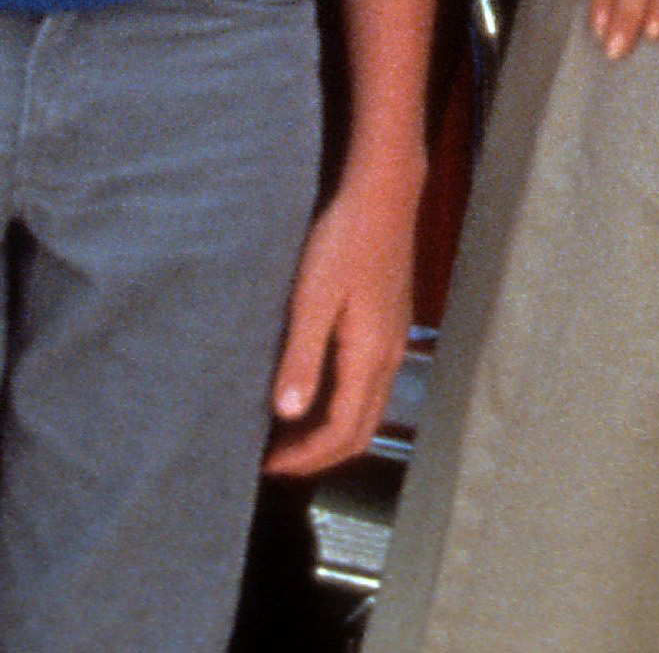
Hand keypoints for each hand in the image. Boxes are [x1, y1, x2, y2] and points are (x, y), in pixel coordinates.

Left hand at [260, 162, 419, 478]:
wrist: (383, 192)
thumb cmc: (344, 239)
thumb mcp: (312, 298)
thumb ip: (301, 357)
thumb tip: (287, 414)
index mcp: (371, 356)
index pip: (343, 431)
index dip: (306, 457)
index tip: (266, 466)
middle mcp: (389, 356)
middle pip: (361, 429)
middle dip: (319, 454)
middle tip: (274, 461)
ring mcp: (393, 340)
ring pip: (366, 408)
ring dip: (329, 430)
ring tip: (286, 433)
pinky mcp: (388, 324)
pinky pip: (367, 384)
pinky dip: (339, 403)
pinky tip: (311, 389)